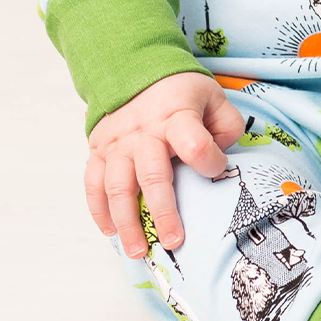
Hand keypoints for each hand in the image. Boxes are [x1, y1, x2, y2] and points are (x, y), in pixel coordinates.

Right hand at [85, 72, 244, 257]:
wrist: (135, 68)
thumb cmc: (180, 91)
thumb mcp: (213, 98)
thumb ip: (226, 128)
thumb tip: (223, 161)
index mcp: (177, 116)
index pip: (195, 144)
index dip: (210, 162)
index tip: (217, 170)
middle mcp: (144, 132)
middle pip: (153, 176)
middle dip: (163, 213)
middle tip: (174, 242)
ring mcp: (117, 143)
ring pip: (118, 188)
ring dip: (127, 223)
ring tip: (139, 252)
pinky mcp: (98, 150)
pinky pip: (93, 184)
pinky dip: (99, 210)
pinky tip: (111, 232)